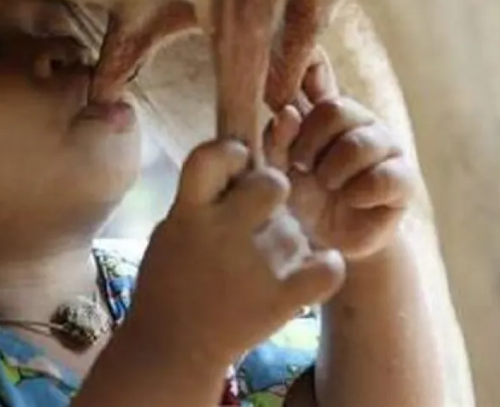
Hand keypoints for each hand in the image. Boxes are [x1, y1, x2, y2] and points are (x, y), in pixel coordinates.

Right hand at [126, 140, 345, 367]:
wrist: (172, 348)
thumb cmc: (172, 282)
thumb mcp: (173, 230)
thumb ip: (202, 196)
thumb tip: (241, 155)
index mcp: (188, 212)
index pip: (212, 155)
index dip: (230, 152)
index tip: (236, 164)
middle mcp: (222, 232)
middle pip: (273, 183)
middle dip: (272, 194)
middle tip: (261, 219)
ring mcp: (254, 266)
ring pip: (298, 229)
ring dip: (290, 241)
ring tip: (265, 268)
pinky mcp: (280, 299)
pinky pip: (327, 266)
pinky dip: (324, 267)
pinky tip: (308, 273)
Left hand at [264, 54, 413, 261]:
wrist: (327, 244)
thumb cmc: (300, 199)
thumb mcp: (279, 169)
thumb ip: (279, 139)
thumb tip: (286, 113)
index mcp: (323, 109)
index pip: (317, 69)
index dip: (307, 63)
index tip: (294, 75)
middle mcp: (358, 120)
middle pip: (334, 109)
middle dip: (309, 143)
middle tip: (302, 167)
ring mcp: (385, 146)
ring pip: (358, 143)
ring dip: (333, 171)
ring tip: (328, 186)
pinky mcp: (403, 178)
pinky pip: (383, 177)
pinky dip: (359, 192)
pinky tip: (353, 200)